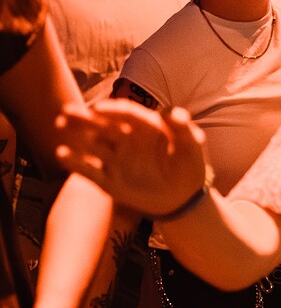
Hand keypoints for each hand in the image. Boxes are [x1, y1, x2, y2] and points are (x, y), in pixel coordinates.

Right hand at [53, 102, 209, 216]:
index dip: (112, 110)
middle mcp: (126, 141)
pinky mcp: (109, 182)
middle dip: (85, 118)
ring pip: (91, 145)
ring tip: (60, 124)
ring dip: (75, 135)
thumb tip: (171, 112)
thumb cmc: (189, 166)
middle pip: (102, 126)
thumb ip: (183, 128)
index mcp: (145, 128)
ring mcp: (116, 161)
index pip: (125, 114)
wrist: (184, 199)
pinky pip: (89, 171)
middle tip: (67, 110)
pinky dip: (75, 163)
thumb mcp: (192, 145)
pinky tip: (62, 154)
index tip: (98, 109)